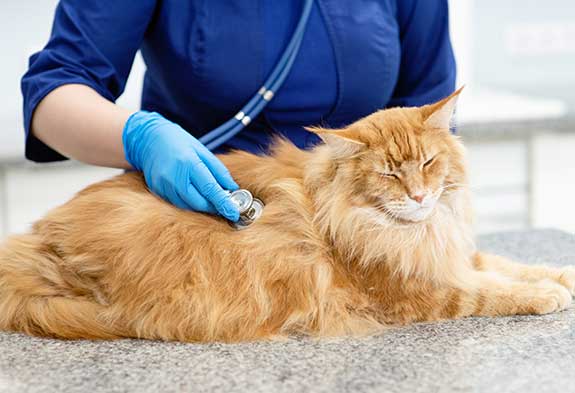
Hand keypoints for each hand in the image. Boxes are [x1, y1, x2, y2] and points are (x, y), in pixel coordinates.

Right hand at [122, 111, 239, 220]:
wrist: (149, 138)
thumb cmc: (180, 142)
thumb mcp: (203, 151)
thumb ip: (219, 172)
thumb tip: (233, 189)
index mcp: (188, 163)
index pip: (210, 189)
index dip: (223, 203)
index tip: (234, 214)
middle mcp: (174, 177)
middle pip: (198, 203)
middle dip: (214, 207)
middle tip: (225, 206)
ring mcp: (163, 186)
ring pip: (187, 207)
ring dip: (202, 207)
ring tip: (210, 200)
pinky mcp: (157, 191)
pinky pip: (177, 204)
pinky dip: (189, 203)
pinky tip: (194, 196)